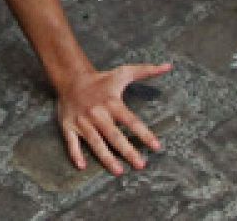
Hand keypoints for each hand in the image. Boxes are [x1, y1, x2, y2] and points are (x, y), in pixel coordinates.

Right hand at [55, 63, 172, 174]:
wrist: (71, 78)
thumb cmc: (101, 79)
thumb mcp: (123, 73)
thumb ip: (146, 71)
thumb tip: (168, 66)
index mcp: (111, 102)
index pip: (131, 121)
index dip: (144, 134)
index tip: (156, 147)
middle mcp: (97, 113)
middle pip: (114, 135)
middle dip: (128, 151)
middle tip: (141, 165)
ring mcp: (82, 121)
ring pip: (95, 142)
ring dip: (106, 158)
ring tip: (119, 171)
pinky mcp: (68, 126)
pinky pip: (71, 142)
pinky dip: (75, 154)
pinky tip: (82, 166)